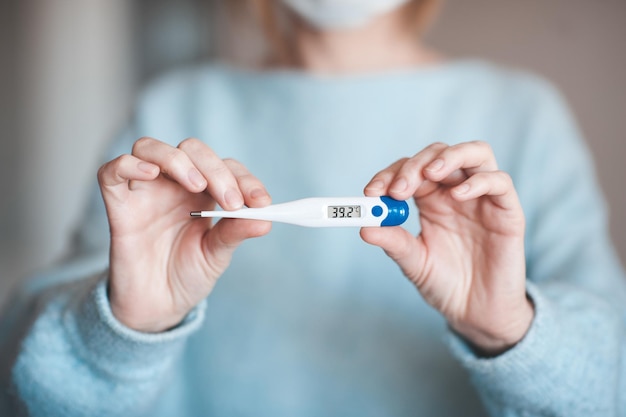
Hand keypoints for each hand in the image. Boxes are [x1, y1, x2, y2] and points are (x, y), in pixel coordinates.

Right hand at [97, 137, 271, 331]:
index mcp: (203, 192)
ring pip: (150, 148)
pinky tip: (150, 173)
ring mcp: (144, 192)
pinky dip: (129, 165)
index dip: (244, 179)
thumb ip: (235, 233)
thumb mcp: (217, 255)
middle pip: (191, 150)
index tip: (261, 202)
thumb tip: (265, 220)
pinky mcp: (118, 206)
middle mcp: (173, 185)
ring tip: (197, 185)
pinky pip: (112, 172)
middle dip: (215, 168)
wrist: (158, 307)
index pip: (225, 167)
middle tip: (231, 201)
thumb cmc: (188, 275)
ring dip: (177, 159)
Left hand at [362, 141, 532, 354]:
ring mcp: (482, 198)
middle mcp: (455, 191)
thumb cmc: (445, 284)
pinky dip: (478, 181)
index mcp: (430, 199)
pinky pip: (499, 182)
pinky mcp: (507, 211)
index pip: (409, 170)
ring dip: (449, 157)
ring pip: (475, 154)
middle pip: (438, 154)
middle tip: (398, 189)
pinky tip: (458, 195)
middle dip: (414, 166)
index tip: (371, 193)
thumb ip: (393, 242)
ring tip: (430, 174)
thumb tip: (364, 227)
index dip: (389, 174)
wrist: (476, 312)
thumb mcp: (413, 262)